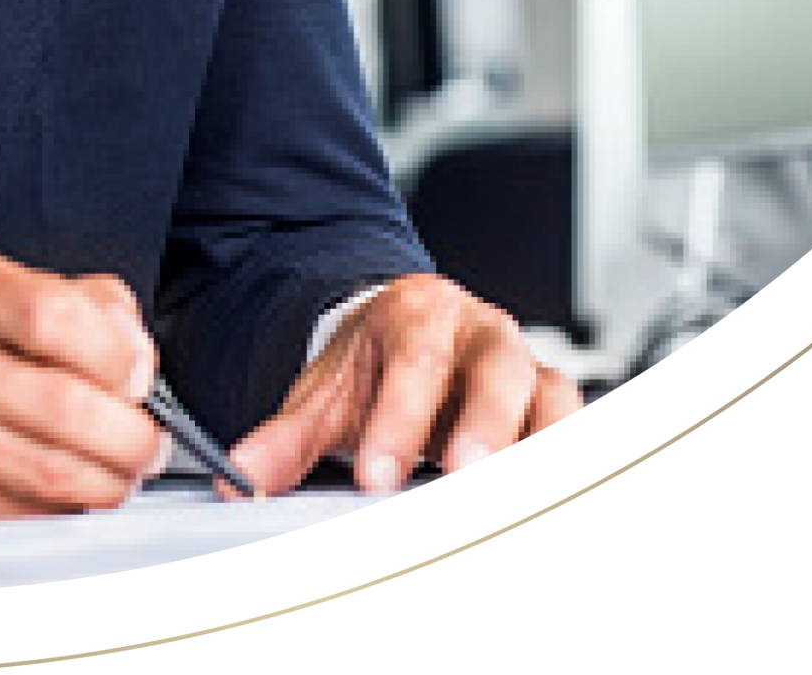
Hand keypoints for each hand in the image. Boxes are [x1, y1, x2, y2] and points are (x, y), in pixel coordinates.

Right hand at [0, 246, 167, 525]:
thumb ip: (69, 300)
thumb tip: (137, 355)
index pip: (55, 313)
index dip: (120, 354)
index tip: (139, 376)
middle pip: (63, 407)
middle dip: (130, 437)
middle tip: (146, 442)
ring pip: (47, 476)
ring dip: (103, 484)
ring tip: (112, 471)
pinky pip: (11, 518)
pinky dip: (52, 514)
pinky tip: (54, 493)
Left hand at [228, 274, 579, 495]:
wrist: (407, 331)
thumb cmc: (376, 365)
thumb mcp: (328, 390)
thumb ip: (287, 434)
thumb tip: (241, 474)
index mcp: (418, 314)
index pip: (413, 361)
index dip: (399, 420)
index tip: (376, 475)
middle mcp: (478, 330)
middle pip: (494, 369)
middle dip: (482, 426)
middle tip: (461, 476)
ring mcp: (520, 361)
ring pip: (546, 393)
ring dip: (536, 444)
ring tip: (515, 497)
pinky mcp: (548, 395)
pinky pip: (570, 420)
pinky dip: (566, 454)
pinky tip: (548, 496)